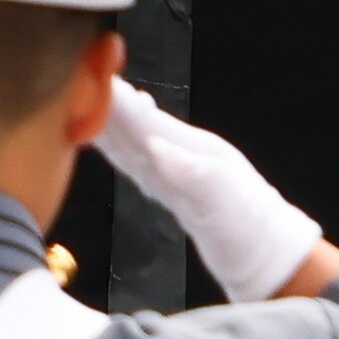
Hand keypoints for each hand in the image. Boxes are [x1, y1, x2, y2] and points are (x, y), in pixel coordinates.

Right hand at [95, 80, 332, 303]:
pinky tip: (109, 143)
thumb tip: (154, 147)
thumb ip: (193, 173)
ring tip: (83, 102)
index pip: (148, 123)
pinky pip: (140, 164)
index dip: (119, 105)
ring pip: (135, 141)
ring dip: (110, 123)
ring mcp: (179, 173)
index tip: (91, 80)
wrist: (266, 257)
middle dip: (107, 105)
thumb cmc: (249, 231)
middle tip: (72, 80)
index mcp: (196, 153)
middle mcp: (186, 156)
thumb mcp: (224, 204)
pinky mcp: (175, 192)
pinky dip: (120, 149)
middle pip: (138, 126)